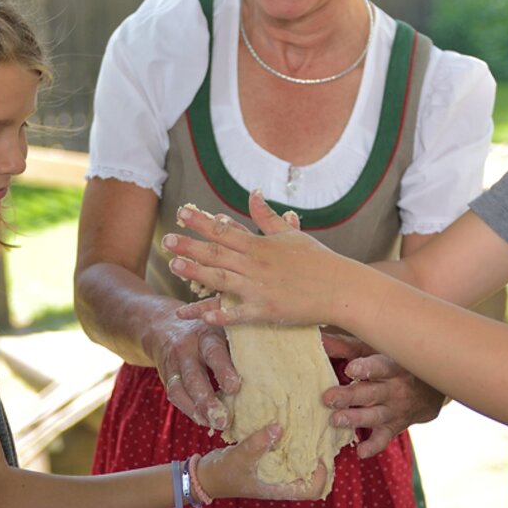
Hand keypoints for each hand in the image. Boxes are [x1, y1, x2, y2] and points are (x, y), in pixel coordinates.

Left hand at [154, 200, 298, 425]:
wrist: (341, 288)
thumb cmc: (318, 261)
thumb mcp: (291, 234)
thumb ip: (267, 217)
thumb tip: (252, 193)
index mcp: (260, 245)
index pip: (225, 230)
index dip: (201, 222)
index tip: (181, 213)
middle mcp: (256, 264)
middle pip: (217, 252)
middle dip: (190, 245)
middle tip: (166, 241)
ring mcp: (260, 288)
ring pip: (221, 279)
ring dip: (196, 272)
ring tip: (174, 267)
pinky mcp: (266, 310)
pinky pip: (239, 314)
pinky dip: (221, 314)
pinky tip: (202, 314)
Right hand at [197, 424, 328, 501]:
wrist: (204, 475)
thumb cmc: (222, 475)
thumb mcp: (239, 458)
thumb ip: (257, 444)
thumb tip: (278, 428)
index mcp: (278, 488)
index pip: (312, 490)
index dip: (321, 475)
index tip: (320, 454)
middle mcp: (280, 480)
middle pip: (309, 472)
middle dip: (315, 455)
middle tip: (318, 433)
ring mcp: (274, 470)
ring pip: (297, 460)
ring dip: (303, 446)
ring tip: (306, 425)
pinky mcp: (266, 459)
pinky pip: (283, 450)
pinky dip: (287, 440)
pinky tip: (285, 424)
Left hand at [321, 333, 444, 457]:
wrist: (430, 389)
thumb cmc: (394, 362)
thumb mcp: (376, 350)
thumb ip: (347, 346)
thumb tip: (319, 338)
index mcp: (392, 366)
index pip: (381, 367)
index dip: (367, 368)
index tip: (351, 369)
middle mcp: (395, 389)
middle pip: (372, 394)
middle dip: (350, 397)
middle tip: (329, 399)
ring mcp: (395, 410)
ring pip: (375, 416)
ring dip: (355, 419)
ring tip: (336, 420)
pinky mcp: (394, 426)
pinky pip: (384, 439)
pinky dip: (373, 446)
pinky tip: (360, 452)